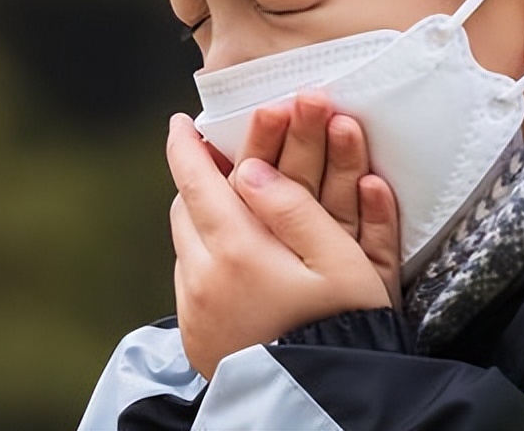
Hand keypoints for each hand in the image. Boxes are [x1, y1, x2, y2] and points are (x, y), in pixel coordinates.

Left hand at [167, 112, 394, 379]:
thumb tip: (249, 168)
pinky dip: (208, 259)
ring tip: (237, 208)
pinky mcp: (196, 338)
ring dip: (204, 219)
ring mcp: (194, 311)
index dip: (185, 147)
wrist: (323, 410)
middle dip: (201, 179)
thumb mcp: (340, 261)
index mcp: (236, 250)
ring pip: (187, 245)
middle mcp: (201, 278)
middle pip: (186, 209)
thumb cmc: (343, 329)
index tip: (181, 122)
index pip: (194, 181)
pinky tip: (240, 260)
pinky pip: (192, 281)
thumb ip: (294, 207)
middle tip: (223, 159)